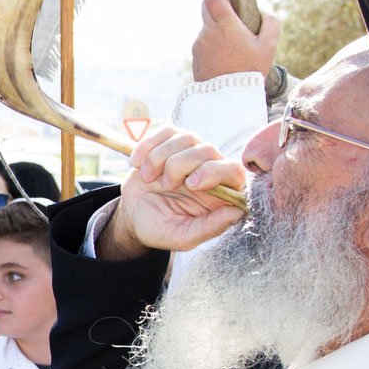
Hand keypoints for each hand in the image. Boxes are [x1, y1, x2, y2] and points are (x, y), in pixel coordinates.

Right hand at [103, 125, 246, 258]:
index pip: (234, 170)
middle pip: (208, 150)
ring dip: (160, 157)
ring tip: (148, 177)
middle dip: (181, 165)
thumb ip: (210, 228)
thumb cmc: (160, 229)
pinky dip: (148, 146)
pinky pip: (166, 131)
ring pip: (187, 138)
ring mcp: (190, 153)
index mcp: (220, 194)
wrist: (132, 217)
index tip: (190, 184)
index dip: (214, 172)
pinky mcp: (171, 143)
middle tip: (165, 185)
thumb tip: (237, 211)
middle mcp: (210, 169)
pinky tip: (138, 163)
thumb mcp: (183, 237)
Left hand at [190, 0, 280, 82]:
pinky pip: (205, 41)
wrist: (229, 98)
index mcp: (225, 25)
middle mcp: (208, 31)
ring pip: (208, 26)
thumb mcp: (269, 46)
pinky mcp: (195, 55)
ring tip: (235, 46)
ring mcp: (199, 43)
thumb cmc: (251, 70)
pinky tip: (227, 56)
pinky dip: (214, 42)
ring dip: (219, 28)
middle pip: (208, 8)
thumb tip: (263, 13)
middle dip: (217, 4)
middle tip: (233, 12)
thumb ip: (271, 24)